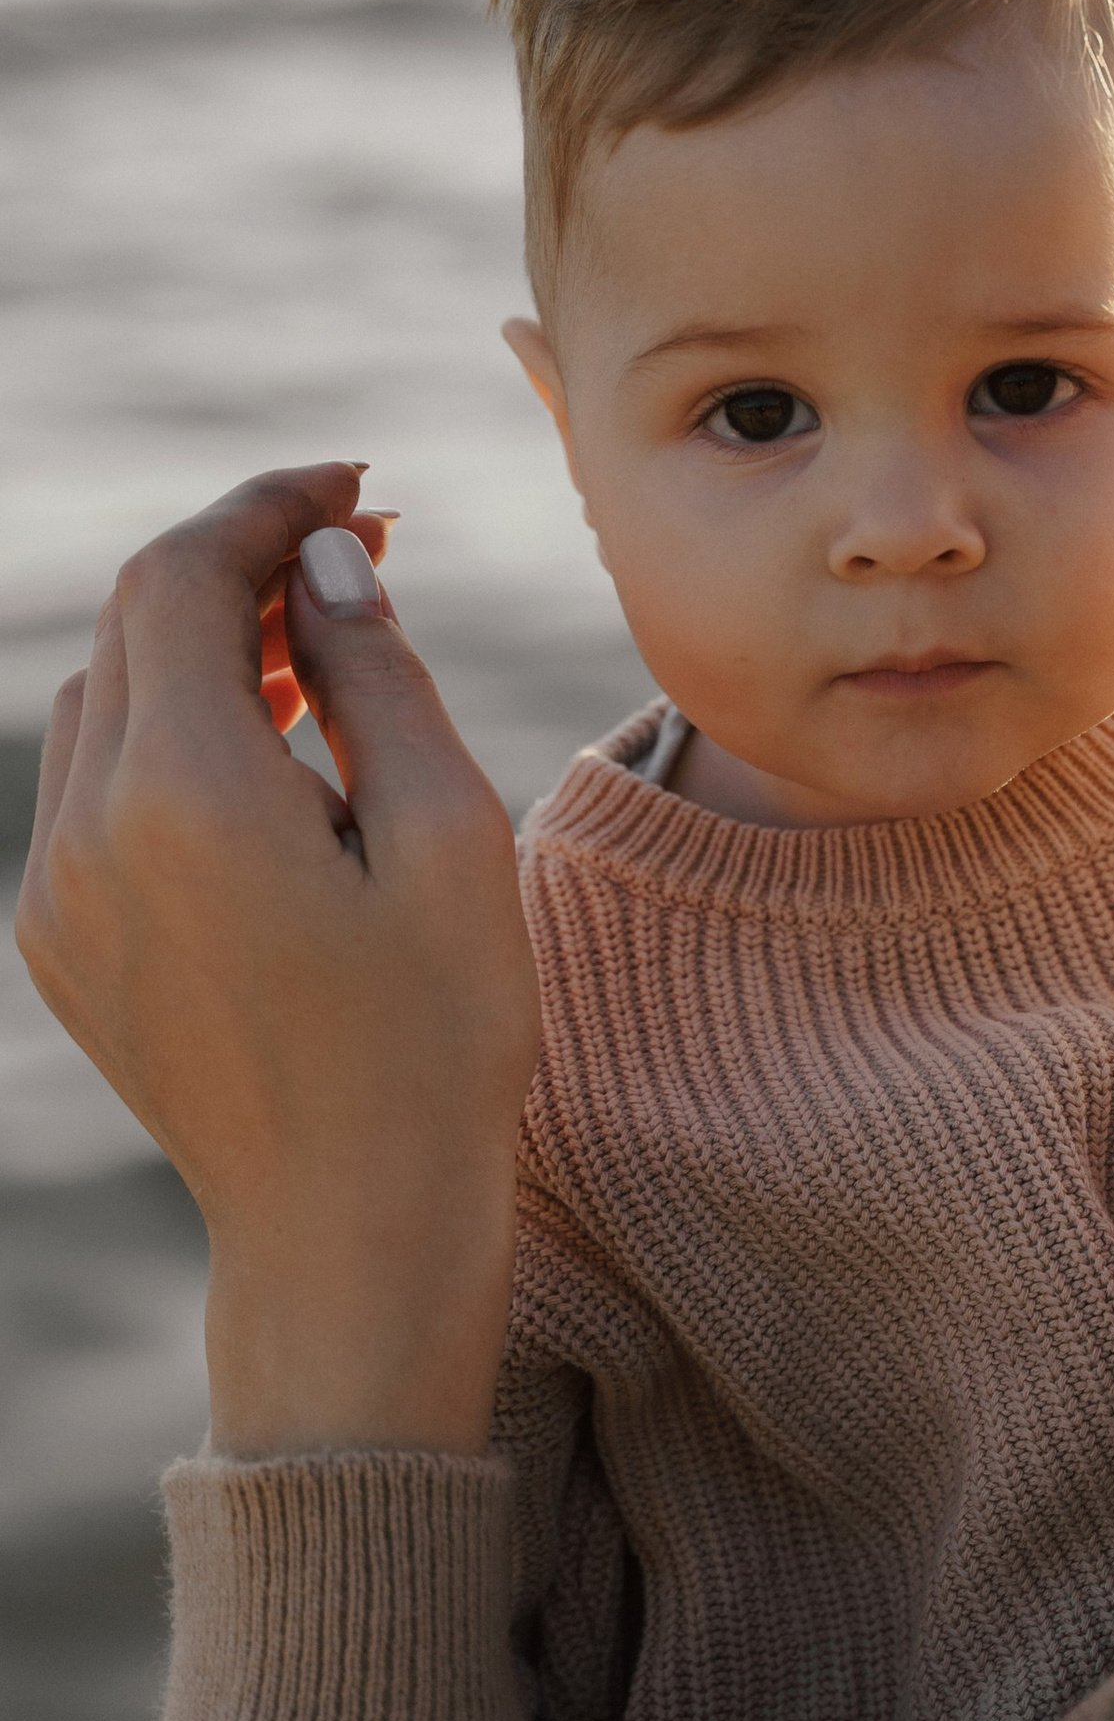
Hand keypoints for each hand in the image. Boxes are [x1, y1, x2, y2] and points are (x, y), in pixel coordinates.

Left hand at [15, 464, 539, 1455]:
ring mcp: (56, 896)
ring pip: (106, 702)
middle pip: (136, 625)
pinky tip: (270, 760)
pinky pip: (94, 792)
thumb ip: (377, 674)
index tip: (361, 488)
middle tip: (365, 548)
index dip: (269, 507)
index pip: (186, 576)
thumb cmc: (435, 1042)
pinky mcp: (58, 947)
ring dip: (205, 649)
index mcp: (187, 797)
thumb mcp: (450, 838)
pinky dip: (171, 738)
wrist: (347, 1232)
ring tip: (326, 653)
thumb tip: (324, 557)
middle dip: (244, 565)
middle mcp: (89, 834)